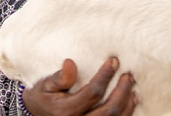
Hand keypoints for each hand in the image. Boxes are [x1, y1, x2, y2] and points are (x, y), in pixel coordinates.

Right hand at [22, 57, 136, 115]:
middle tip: (128, 75)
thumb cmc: (44, 97)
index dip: (105, 76)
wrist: (37, 114)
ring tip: (132, 88)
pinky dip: (125, 114)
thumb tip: (70, 63)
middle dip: (121, 92)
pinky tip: (130, 102)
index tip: (114, 61)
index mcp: (66, 111)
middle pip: (107, 111)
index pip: (92, 93)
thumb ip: (59, 77)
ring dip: (127, 105)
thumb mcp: (45, 85)